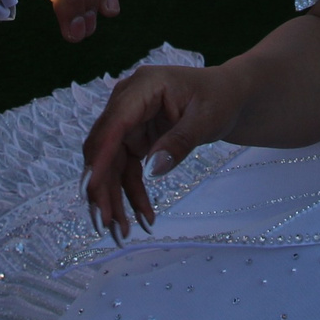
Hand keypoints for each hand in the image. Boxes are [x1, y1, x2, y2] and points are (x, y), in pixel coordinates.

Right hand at [81, 58, 251, 236]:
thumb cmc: (219, 98)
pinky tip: (143, 218)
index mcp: (142, 87)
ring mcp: (128, 123)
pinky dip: (132, 194)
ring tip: (121, 232)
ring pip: (110, 165)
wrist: (226, 96)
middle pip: (103, 148)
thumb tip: (154, 169)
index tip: (92, 190)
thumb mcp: (206, 119)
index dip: (99, 158)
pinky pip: (126, 170)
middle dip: (101, 188)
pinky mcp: (133, 140)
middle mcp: (126, 103)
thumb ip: (180, 142)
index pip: (113, 125)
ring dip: (114, 198)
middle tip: (107, 224)